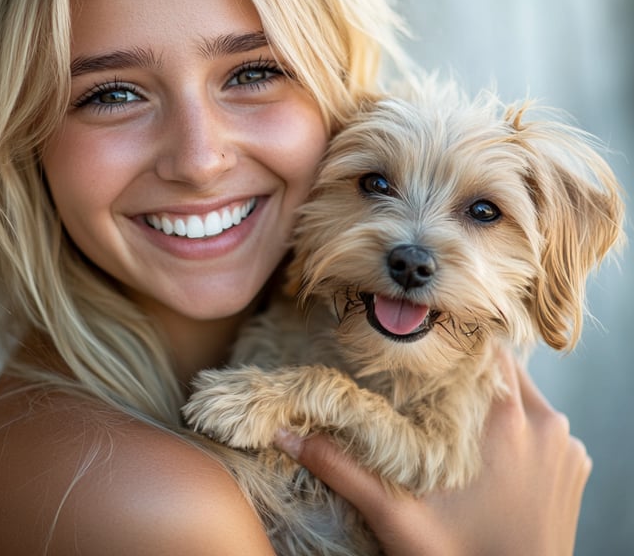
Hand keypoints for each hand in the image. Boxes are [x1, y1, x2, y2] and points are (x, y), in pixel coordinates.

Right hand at [274, 352, 590, 555]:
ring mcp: (568, 447)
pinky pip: (546, 424)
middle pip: (505, 368)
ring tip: (455, 408)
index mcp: (507, 423)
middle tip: (432, 380)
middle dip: (469, 370)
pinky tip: (489, 444)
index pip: (486, 351)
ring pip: (526, 393)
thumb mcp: (397, 517)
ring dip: (494, 395)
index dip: (455, 346)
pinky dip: (521, 424)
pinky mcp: (577, 467)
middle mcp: (546, 425)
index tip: (426, 351)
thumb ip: (343, 470)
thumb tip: (287, 437)